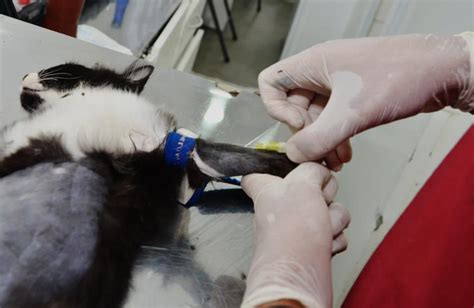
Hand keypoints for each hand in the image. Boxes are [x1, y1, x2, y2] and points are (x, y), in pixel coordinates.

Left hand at [241, 163, 349, 307]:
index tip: (286, 168)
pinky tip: (324, 245)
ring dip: (333, 219)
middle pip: (311, 190)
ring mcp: (298, 229)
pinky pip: (335, 234)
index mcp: (268, 190)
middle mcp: (281, 208)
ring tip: (321, 229)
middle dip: (325, 196)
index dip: (273, 168)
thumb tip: (320, 174)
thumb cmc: (291, 232)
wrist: (299, 275)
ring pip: (328, 211)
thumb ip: (312, 168)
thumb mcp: (302, 182)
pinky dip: (335, 239)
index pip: (257, 174)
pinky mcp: (314, 247)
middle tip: (316, 203)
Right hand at [258, 34, 472, 164]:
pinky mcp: (352, 95)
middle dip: (306, 134)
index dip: (277, 109)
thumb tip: (293, 154)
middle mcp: (321, 71)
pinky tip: (346, 155)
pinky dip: (336, 138)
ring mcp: (337, 83)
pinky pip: (333, 119)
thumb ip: (317, 138)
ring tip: (336, 162)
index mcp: (313, 63)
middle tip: (320, 156)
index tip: (300, 126)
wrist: (442, 71)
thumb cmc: (400, 75)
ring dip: (322, 141)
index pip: (271, 82)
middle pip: (293, 106)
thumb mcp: (352, 112)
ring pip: (314, 117)